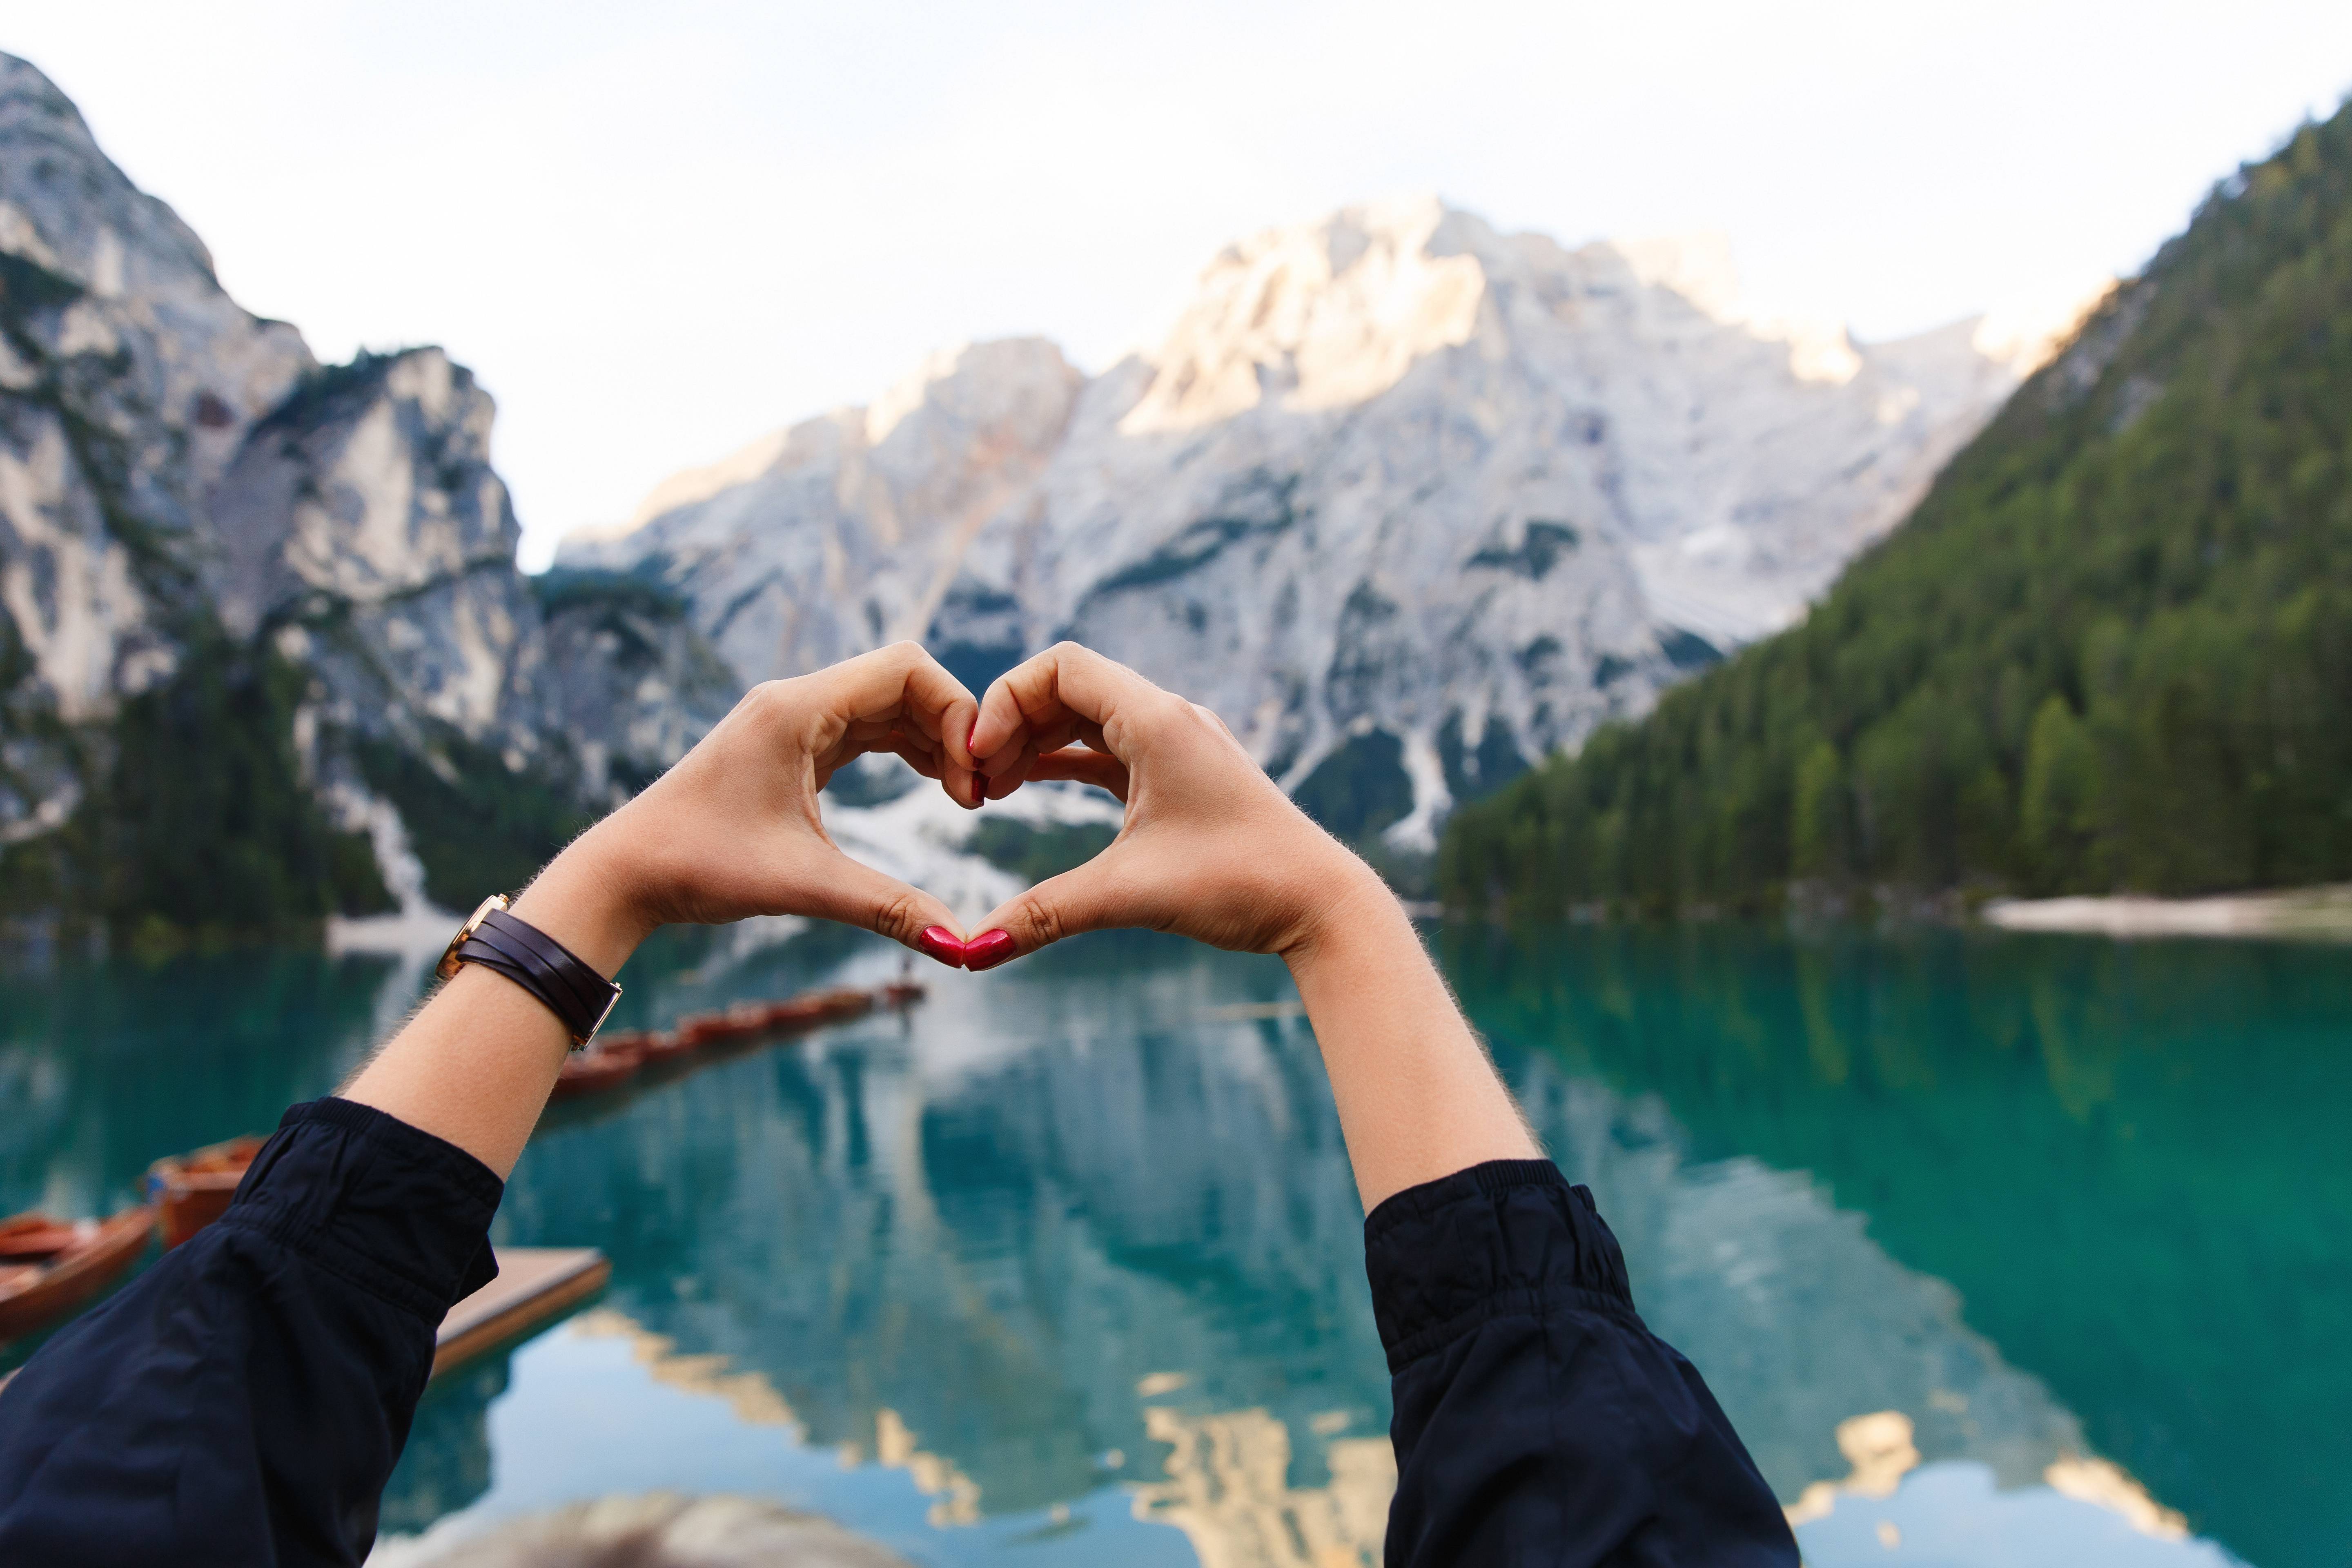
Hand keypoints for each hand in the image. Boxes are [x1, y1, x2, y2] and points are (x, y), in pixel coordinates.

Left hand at [518, 642, 981, 971]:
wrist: (625, 873)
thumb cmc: (698, 867)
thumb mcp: (802, 885)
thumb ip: (887, 907)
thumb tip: (962, 948)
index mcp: (796, 709)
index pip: (907, 668)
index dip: (956, 711)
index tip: (971, 778)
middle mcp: (796, 701)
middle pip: (903, 680)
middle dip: (952, 729)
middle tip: (975, 796)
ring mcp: (791, 720)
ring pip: (886, 704)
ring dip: (932, 740)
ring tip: (962, 796)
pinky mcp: (790, 745)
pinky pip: (864, 727)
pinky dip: (904, 749)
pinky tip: (931, 785)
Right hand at [958, 643, 1386, 967]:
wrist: (1322, 905)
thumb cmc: (1239, 884)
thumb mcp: (1129, 895)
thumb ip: (1045, 914)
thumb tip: (970, 953)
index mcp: (1158, 720)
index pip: (1061, 666)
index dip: (1006, 701)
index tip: (979, 758)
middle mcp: (1171, 718)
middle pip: (1069, 687)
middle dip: (1013, 725)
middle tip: (976, 784)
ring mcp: (1180, 745)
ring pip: (1089, 717)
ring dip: (1037, 743)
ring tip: (993, 789)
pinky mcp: (1184, 776)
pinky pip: (1110, 748)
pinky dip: (1066, 760)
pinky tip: (1028, 786)